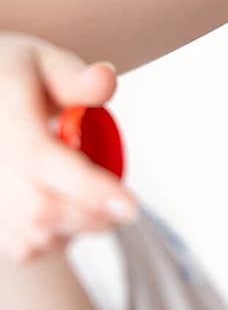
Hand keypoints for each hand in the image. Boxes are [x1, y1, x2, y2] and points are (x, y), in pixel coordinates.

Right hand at [0, 34, 138, 263]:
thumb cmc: (19, 79)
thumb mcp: (45, 62)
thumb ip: (77, 76)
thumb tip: (106, 82)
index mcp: (4, 118)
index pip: (40, 159)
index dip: (87, 187)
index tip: (131, 206)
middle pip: (39, 206)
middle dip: (92, 214)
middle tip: (124, 208)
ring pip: (31, 234)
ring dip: (76, 228)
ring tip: (96, 202)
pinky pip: (22, 248)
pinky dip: (54, 241)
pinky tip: (68, 213)